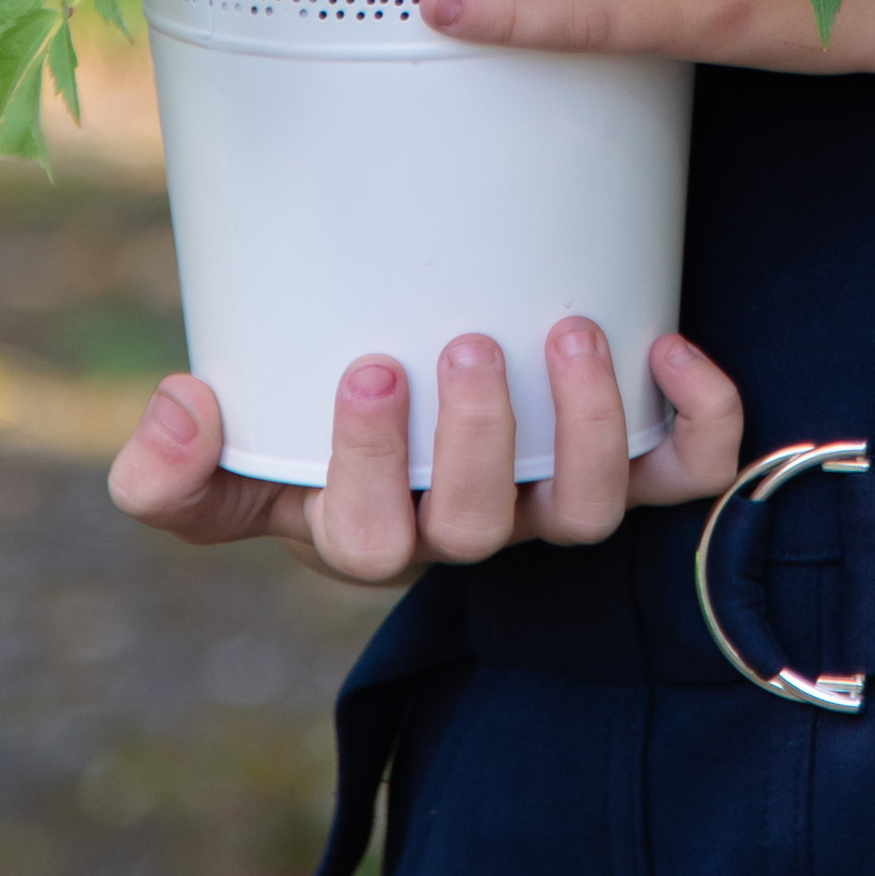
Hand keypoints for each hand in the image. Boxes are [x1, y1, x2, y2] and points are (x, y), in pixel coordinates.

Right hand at [107, 323, 745, 586]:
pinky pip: (689, 474)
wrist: (420, 382)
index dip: (370, 471)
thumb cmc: (314, 434)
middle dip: (477, 441)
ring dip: (587, 425)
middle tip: (464, 343)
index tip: (369, 366)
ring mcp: (552, 499)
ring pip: (591, 509)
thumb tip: (176, 409)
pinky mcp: (636, 464)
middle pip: (482, 529)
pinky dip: (702, 420)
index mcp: (366, 528)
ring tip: (567, 332)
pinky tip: (672, 344)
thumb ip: (172, 467)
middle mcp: (468, 526)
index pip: (365, 544)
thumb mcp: (232, 459)